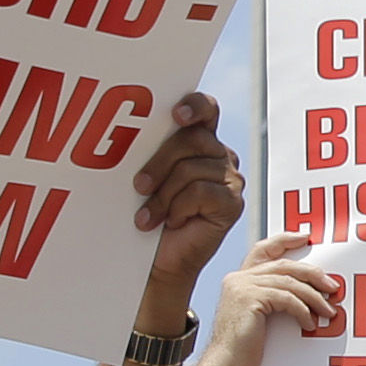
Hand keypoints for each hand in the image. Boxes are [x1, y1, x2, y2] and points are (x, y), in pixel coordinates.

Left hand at [130, 93, 247, 322]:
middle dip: (159, 162)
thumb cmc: (150, 215)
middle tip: (138, 185)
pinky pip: (201, 192)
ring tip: (148, 216)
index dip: (194, 105)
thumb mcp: (149, 177)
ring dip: (163, 194)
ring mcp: (231, 179)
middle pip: (191, 139)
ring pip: (191, 169)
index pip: (206, 109)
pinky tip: (171, 222)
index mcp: (201, 140)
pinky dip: (178, 208)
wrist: (159, 259)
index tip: (175, 116)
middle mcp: (220, 155)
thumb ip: (152, 151)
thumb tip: (133, 134)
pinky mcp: (233, 204)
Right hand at [203, 234, 342, 365]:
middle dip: (312, 275)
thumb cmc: (243, 349)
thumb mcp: (260, 318)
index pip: (264, 249)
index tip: (306, 238)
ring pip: (289, 281)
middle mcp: (238, 278)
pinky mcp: (250, 298)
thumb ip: (274, 300)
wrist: (226, 365)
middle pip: (284, 264)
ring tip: (327, 310)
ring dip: (313, 296)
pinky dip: (302, 310)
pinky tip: (310, 323)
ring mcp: (242, 286)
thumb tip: (307, 295)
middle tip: (332, 287)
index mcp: (239, 280)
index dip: (285, 240)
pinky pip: (286, 298)